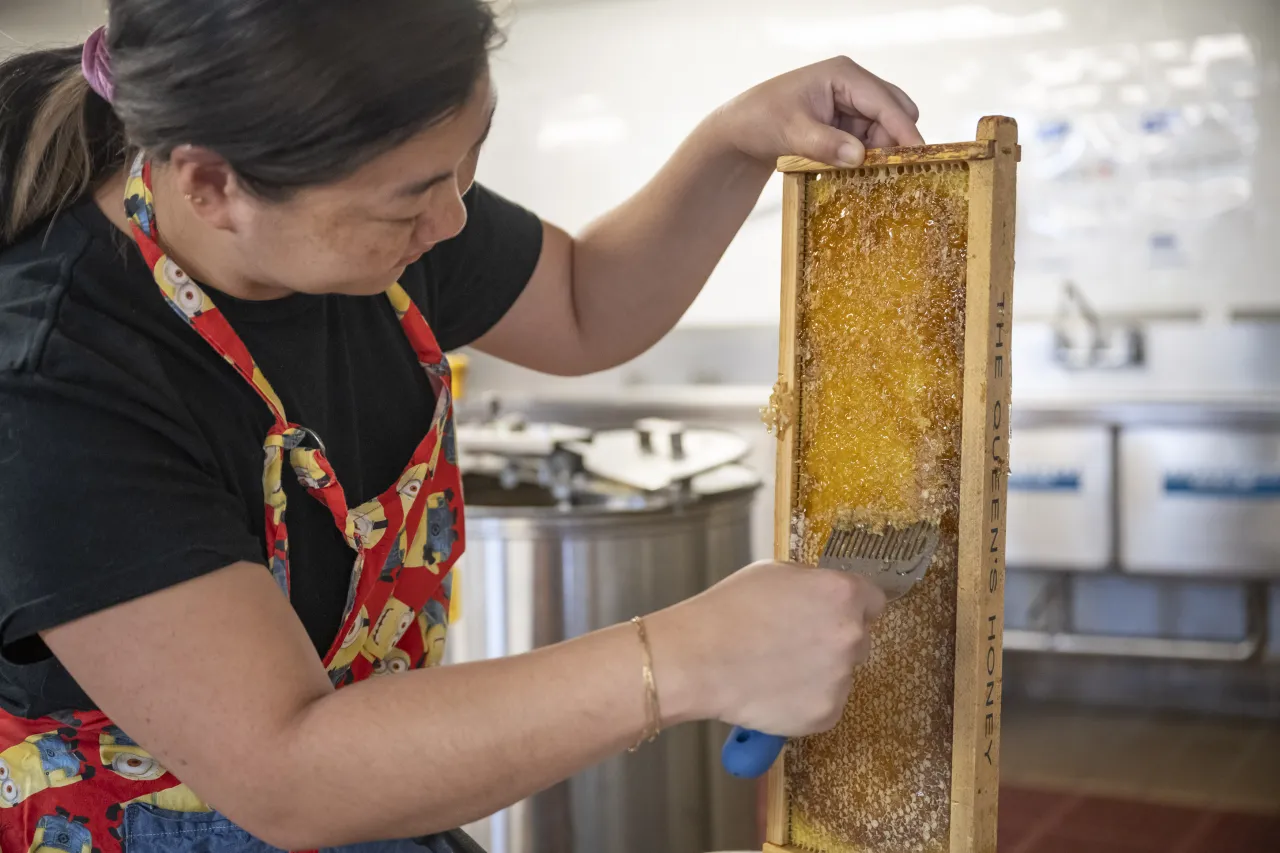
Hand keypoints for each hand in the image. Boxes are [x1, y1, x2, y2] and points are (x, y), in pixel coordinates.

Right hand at [648, 560, 886, 735]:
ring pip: (841, 674)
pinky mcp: (827, 714)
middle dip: (834, 640)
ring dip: (819, 672)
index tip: (834, 614)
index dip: (852, 606)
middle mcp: (852, 636)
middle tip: (794, 642)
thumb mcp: (774, 574)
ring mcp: (841, 679)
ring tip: (775, 667)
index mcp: (843, 594)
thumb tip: (824, 595)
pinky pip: (825, 704)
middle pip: (859, 638)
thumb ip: (812, 584)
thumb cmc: (728, 610)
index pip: (874, 600)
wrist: (697, 659)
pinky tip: (773, 688)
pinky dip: (805, 701)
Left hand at [712, 56, 923, 167]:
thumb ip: (825, 144)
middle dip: (893, 141)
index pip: (885, 102)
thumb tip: (860, 156)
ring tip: (865, 178)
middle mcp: (853, 84)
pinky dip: (867, 157)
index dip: (904, 129)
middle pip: (894, 112)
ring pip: (884, 130)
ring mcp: (850, 103)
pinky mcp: (845, 123)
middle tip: (887, 173)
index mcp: (843, 75)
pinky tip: (856, 174)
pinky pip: (869, 140)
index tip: (919, 156)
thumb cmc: (761, 120)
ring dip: (879, 153)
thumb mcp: (791, 133)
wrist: (741, 130)